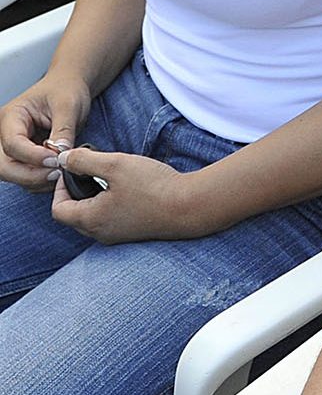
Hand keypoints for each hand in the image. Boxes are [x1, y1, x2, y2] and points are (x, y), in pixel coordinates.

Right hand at [0, 72, 90, 189]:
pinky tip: (58, 173)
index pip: (12, 144)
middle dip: (30, 174)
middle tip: (58, 173)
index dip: (33, 156)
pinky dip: (40, 180)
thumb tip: (61, 154)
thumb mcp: (69, 105)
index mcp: (11, 116)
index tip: (57, 160)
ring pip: (12, 174)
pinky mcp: (23, 157)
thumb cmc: (65, 91)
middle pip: (5, 165)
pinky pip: (24, 176)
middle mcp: (5, 133)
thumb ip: (63, 130)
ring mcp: (13, 147)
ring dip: (36, 180)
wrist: (68, 89)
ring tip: (61, 173)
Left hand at [50, 146, 205, 243]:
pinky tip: (127, 190)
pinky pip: (109, 221)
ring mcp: (118, 236)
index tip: (74, 170)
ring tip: (109, 180)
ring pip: (92, 219)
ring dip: (93, 200)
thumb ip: (84, 160)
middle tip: (89, 173)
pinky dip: (109, 207)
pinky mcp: (133, 233)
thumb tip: (63, 159)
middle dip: (75, 193)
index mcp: (90, 219)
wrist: (191, 206)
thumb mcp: (115, 164)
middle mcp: (100, 233)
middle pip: (73, 216)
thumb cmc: (153, 186)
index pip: (58, 209)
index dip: (59, 188)